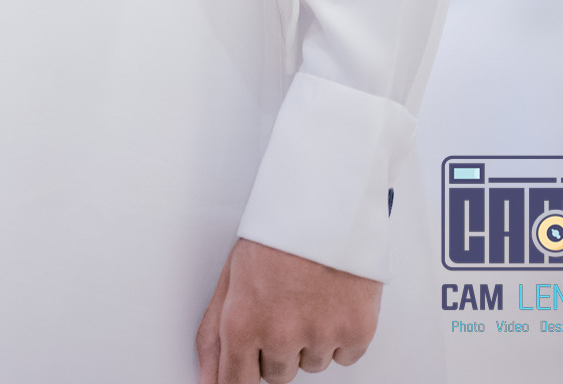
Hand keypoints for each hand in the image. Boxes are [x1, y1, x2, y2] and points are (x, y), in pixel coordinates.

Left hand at [196, 237, 380, 380]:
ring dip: (310, 339)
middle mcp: (281, 334)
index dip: (240, 378)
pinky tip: (331, 298)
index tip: (244, 375)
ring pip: (311, 364)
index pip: (236, 383)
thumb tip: (206, 381)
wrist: (326, 197)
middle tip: (281, 303)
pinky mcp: (356, 331)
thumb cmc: (277, 230)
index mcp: (243, 321)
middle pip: (276, 375)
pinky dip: (340, 333)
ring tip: (307, 293)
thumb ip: (214, 335)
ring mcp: (321, 335)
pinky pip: (344, 355)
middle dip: (277, 346)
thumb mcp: (231, 275)